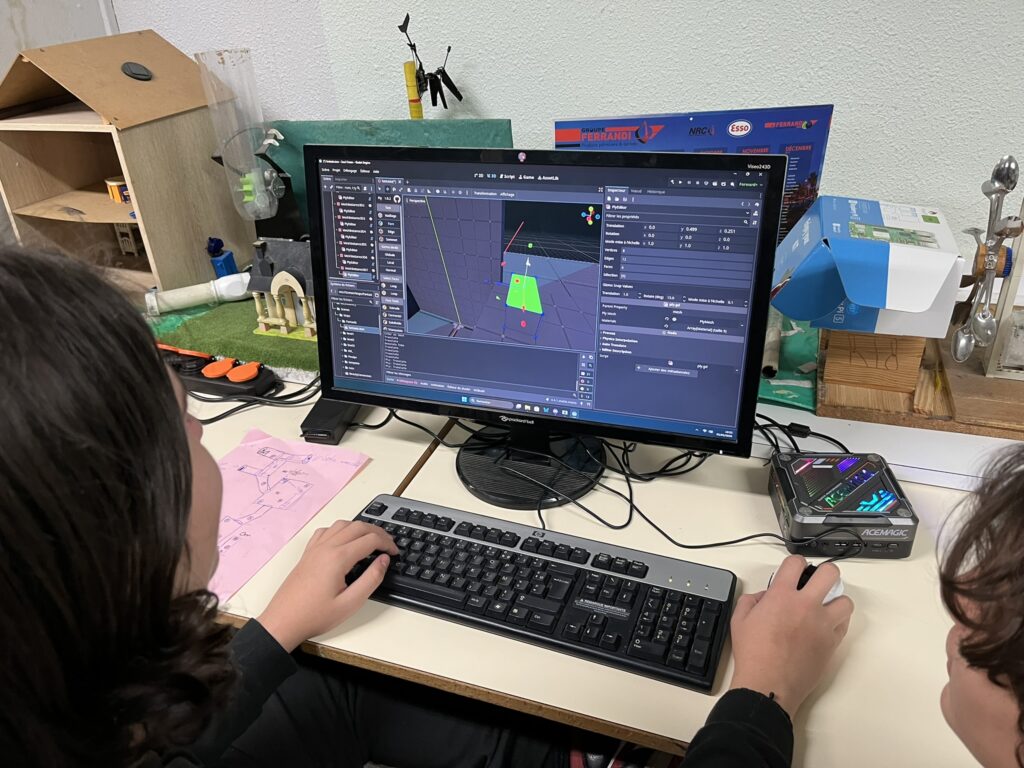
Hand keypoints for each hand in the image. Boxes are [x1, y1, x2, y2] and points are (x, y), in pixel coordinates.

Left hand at [257, 520, 398, 651]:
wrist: (283, 621)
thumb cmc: (314, 616)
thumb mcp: (350, 603)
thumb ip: (371, 579)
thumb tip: (383, 560)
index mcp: (338, 558)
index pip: (370, 539)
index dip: (387, 543)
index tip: (395, 553)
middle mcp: (326, 548)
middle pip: (358, 526)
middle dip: (378, 532)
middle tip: (389, 544)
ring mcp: (315, 548)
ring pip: (342, 524)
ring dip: (360, 527)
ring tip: (371, 539)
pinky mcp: (308, 553)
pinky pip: (326, 531)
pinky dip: (341, 530)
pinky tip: (345, 540)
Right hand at [728, 555, 853, 717]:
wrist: (769, 683)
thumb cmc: (753, 654)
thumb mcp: (739, 620)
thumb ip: (751, 600)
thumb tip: (764, 596)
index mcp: (781, 596)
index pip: (796, 563)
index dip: (795, 563)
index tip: (794, 570)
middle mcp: (806, 606)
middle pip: (830, 574)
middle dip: (825, 573)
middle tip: (817, 581)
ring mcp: (822, 624)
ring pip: (846, 601)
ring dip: (836, 600)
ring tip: (825, 606)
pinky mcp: (832, 643)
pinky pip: (844, 625)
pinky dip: (838, 622)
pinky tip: (826, 625)